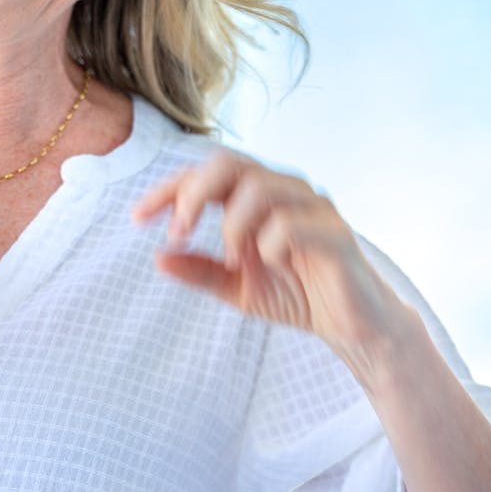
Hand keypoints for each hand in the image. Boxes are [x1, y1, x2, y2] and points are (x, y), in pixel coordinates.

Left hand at [132, 152, 403, 357]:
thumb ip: (199, 271)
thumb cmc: (296, 295)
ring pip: (258, 188)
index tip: (137, 218)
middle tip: (178, 233)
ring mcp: (312, 205)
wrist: (353, 328)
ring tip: (234, 260)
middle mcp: (284, 189)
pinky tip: (273, 265)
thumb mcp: (235, 287)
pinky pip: (291, 223)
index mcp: (256, 195)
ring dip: (232, 226)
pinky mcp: (336, 231)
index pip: (204, 173)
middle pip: (227, 162)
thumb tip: (157, 258)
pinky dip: (269, 245)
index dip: (167, 189)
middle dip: (192, 195)